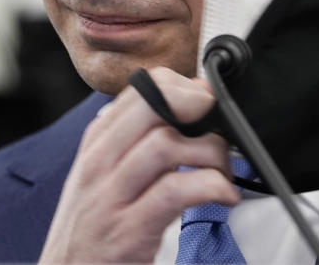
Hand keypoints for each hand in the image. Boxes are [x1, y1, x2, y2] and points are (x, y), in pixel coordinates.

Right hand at [39, 67, 238, 262]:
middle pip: (153, 104)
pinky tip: (223, 195)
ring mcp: (111, 196)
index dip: (184, 87)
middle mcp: (99, 162)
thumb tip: (187, 104)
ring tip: (223, 170)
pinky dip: (211, 186)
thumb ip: (136, 141)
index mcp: (97, 144)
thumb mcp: (106, 175)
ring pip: (166, 144)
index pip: (142, 88)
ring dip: (210, 152)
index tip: (206, 104)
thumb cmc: (95, 228)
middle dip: (198, 107)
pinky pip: (175, 191)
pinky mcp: (128, 231)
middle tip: (219, 127)